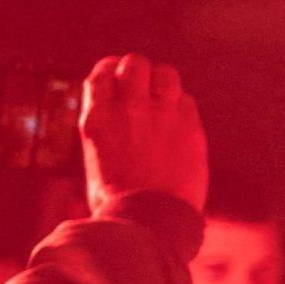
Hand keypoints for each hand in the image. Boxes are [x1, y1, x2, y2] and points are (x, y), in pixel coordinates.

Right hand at [79, 54, 208, 214]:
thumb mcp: (96, 160)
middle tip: (143, 86)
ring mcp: (160, 113)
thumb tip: (114, 114)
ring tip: (164, 97)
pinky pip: (186, 98)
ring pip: (164, 72)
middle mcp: (127, 108)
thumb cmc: (118, 200)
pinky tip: (178, 121)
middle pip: (134, 63)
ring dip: (163, 81)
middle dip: (138, 71)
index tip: (117, 75)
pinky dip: (181, 105)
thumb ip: (106, 130)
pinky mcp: (188, 124)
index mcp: (96, 118)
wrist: (149, 220)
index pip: (101, 74)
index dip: (110, 70)